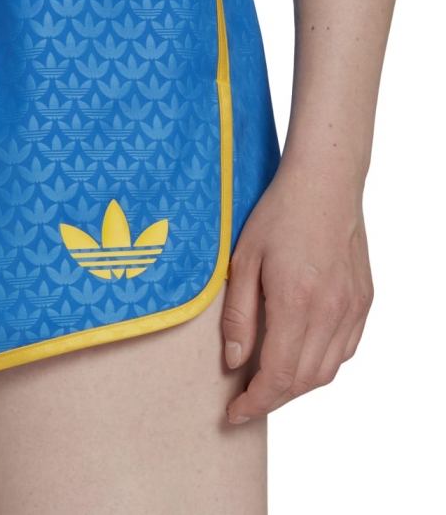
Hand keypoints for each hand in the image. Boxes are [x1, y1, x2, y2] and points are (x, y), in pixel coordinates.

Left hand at [222, 158, 373, 422]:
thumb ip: (239, 316)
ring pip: (328, 371)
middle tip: (246, 402)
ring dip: (297, 386)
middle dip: (272, 399)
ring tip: (268, 384)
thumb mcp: (242, 261)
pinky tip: (300, 357)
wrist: (323, 184)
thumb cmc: (277, 215)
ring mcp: (353, 308)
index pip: (278, 376)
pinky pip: (346, 350)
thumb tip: (235, 361)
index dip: (255, 402)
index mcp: (297, 303)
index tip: (234, 413)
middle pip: (304, 381)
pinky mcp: (363, 300)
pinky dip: (322, 365)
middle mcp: (331, 312)